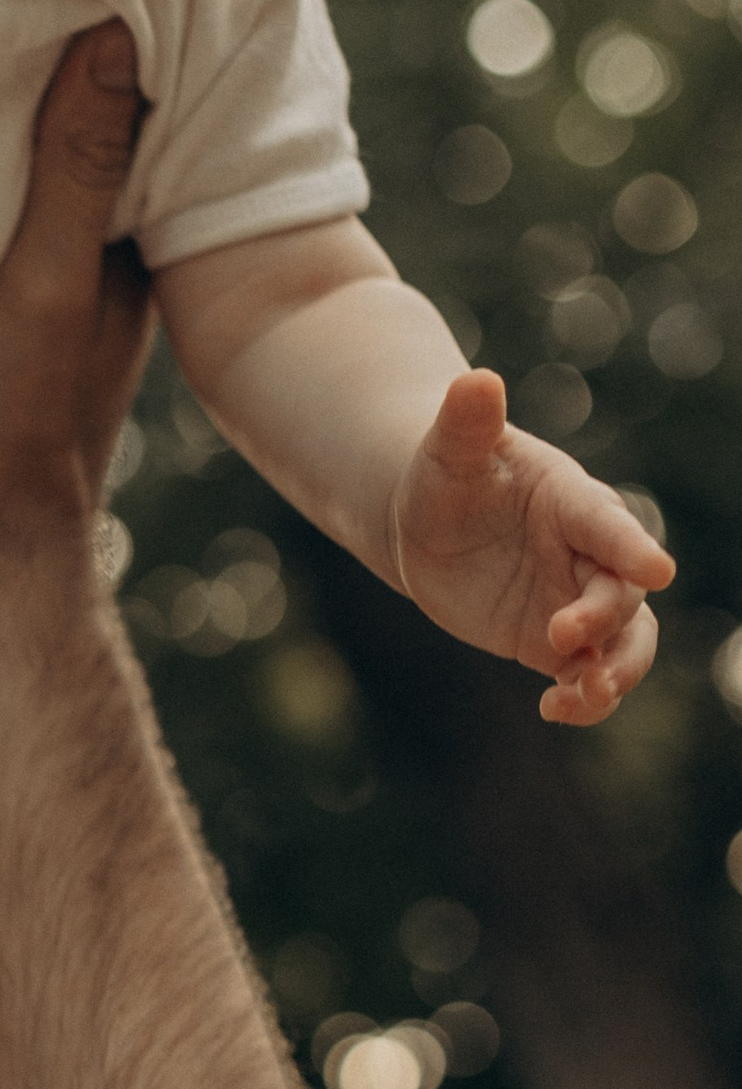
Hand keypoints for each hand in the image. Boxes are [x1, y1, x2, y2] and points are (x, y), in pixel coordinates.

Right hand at [0, 22, 153, 583]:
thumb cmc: (0, 441)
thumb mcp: (41, 297)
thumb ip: (76, 178)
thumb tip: (115, 36)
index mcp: (127, 244)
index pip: (119, 100)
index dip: (88, 23)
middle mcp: (93, 261)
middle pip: (61, 127)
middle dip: (22, 55)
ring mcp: (36, 293)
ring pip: (12, 172)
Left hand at [388, 368, 673, 724]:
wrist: (432, 522)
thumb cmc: (446, 474)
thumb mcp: (449, 450)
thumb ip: (467, 421)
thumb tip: (474, 378)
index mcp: (571, 501)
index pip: (608, 524)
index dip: (631, 546)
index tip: (656, 569)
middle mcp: (588, 553)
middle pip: (622, 593)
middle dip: (604, 618)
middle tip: (561, 637)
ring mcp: (577, 599)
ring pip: (624, 642)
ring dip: (613, 672)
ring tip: (581, 694)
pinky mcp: (556, 641)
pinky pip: (588, 674)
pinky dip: (584, 698)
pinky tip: (554, 710)